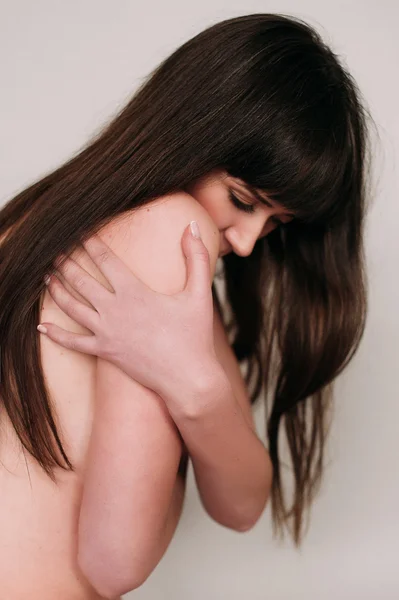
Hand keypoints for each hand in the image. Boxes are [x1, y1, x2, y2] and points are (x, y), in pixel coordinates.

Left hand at [38, 223, 218, 399]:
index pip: (105, 259)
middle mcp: (114, 309)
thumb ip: (197, 257)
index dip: (89, 243)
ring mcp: (106, 332)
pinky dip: (56, 334)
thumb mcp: (199, 293)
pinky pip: (73, 342)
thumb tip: (193, 225)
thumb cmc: (195, 336)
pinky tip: (42, 326)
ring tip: (48, 277)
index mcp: (134, 292)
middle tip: (55, 251)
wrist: (187, 378)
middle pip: (80, 280)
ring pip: (71, 307)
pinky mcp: (104, 352)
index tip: (79, 231)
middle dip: (66, 263)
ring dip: (57, 290)